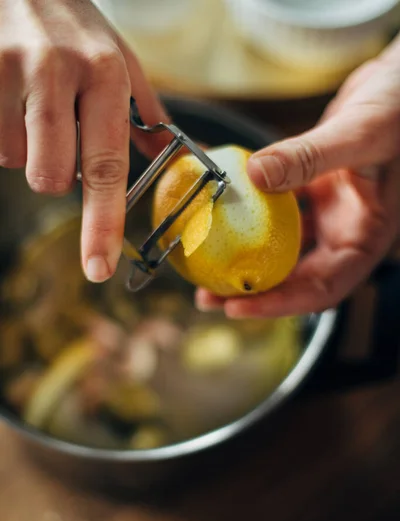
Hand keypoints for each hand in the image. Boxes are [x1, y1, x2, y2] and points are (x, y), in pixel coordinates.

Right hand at [0, 0, 169, 282]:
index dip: (101, 226)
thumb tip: (178, 163)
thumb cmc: (73, 25)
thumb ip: (147, 117)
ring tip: (30, 101)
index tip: (99, 269)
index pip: (105, 168)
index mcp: (104, 75)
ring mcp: (7, 69)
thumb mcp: (118, 60)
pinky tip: (9, 96)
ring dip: (24, 145)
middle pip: (49, 177)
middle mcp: (56, 71)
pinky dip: (1, 129)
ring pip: (14, 159)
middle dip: (53, 169)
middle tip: (57, 130)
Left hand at [196, 38, 399, 317]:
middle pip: (295, 277)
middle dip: (252, 289)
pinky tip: (219, 205)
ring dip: (245, 255)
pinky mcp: (310, 190)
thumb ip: (312, 156)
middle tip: (209, 295)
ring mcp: (326, 212)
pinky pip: (273, 207)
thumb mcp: (361, 133)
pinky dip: (248, 209)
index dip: (280, 304)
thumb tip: (256, 175)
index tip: (239, 306)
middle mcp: (344, 231)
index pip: (323, 288)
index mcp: (365, 236)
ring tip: (206, 261)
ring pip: (280, 246)